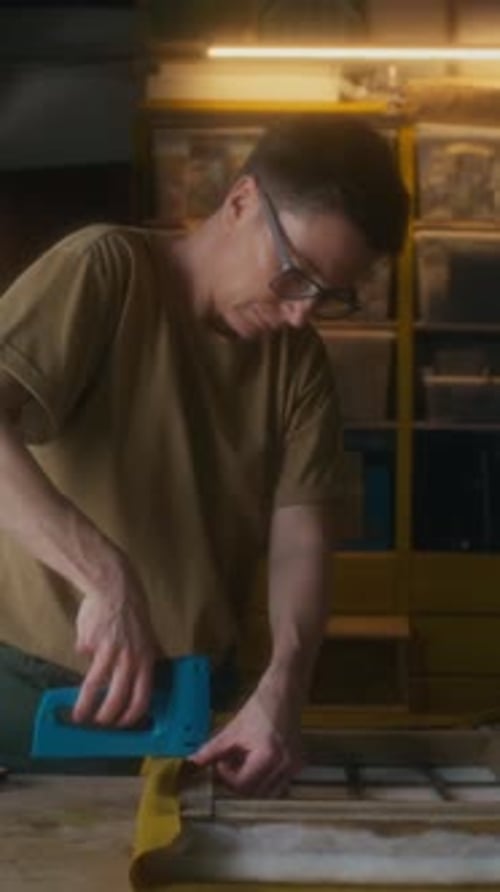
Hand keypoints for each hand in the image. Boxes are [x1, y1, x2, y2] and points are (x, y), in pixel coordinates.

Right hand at [72, 572, 157, 726]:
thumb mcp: (145, 637)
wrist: (115, 586)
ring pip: (96, 687)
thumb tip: (132, 676)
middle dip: (107, 718)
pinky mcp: (91, 644)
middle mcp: (130, 659)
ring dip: (86, 707)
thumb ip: (139, 657)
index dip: (132, 715)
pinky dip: (82, 654)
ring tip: (80, 715)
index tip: (123, 724)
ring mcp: (110, 652)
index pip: (142, 698)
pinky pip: (84, 656)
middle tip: (100, 724)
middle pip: (118, 699)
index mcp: (146, 660)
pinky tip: (85, 646)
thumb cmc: (131, 610)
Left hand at [190, 679, 302, 795]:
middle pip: (255, 792)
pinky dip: (265, 780)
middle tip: (230, 764)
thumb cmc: (260, 707)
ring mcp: (294, 766)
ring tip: (244, 763)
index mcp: (268, 756)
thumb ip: (212, 750)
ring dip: (253, 784)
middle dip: (238, 782)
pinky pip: (279, 784)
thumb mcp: (233, 730)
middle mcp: (285, 765)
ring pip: (268, 792)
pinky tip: (257, 762)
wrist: (284, 693)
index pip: (242, 785)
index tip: (221, 761)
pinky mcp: (298, 765)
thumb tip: (193, 762)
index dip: (227, 776)